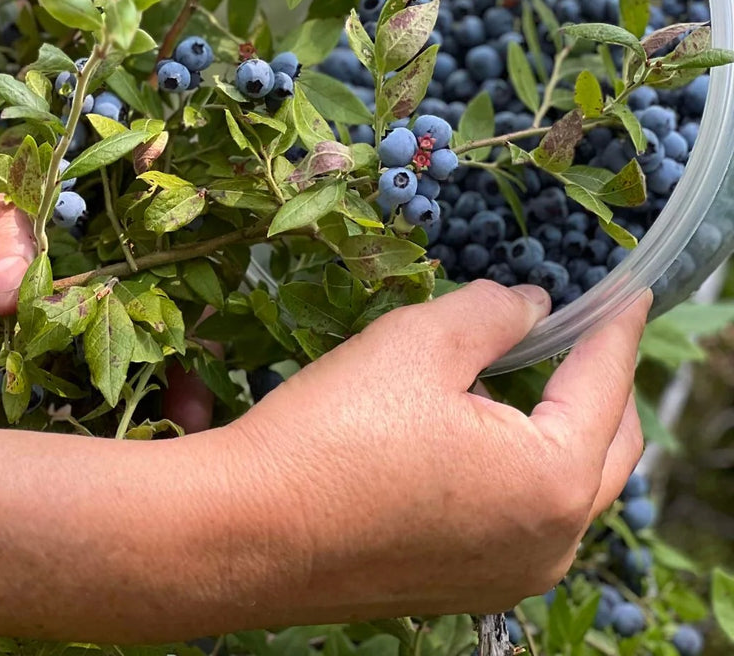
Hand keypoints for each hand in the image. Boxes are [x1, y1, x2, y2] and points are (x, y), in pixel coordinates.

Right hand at [208, 281, 648, 626]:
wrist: (250, 530)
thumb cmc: (337, 430)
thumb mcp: (419, 343)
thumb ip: (492, 313)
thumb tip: (531, 307)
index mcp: (552, 480)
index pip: (605, 384)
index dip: (616, 327)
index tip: (629, 292)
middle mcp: (549, 543)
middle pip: (610, 448)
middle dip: (605, 383)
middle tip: (585, 326)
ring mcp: (509, 576)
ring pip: (570, 490)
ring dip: (567, 428)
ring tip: (535, 369)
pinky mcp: (465, 587)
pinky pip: (525, 520)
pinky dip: (527, 467)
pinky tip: (486, 429)